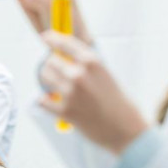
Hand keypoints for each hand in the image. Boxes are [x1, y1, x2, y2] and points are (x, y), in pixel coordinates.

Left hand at [37, 30, 148, 154]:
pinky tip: (52, 101)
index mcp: (92, 61)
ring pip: (45, 77)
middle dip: (52, 65)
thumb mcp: (104, 74)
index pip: (64, 43)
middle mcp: (80, 74)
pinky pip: (42, 100)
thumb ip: (84, 64)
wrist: (125, 129)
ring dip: (48, 81)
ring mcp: (71, 93)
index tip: (44, 38)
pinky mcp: (65, 111)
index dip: (52, 39)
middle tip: (58, 73)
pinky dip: (45, 100)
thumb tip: (62, 55)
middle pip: (50, 61)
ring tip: (58, 87)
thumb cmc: (115, 100)